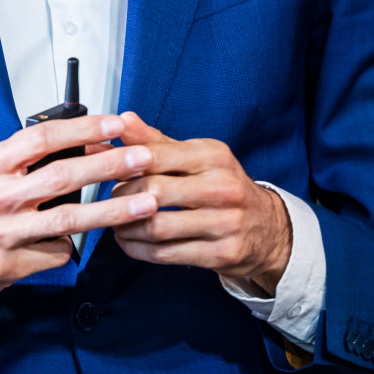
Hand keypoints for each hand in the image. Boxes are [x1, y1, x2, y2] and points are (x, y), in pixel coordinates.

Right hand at [0, 113, 152, 313]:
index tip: (115, 125)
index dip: (82, 129)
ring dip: (112, 210)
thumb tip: (88, 144)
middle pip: (61, 176)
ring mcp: (1, 233)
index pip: (42, 138)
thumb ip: (30, 160)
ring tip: (146, 203)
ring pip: (69, 220)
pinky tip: (83, 240)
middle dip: (108, 166)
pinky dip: (74, 245)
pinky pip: (57, 252)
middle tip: (142, 159)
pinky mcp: (9, 264)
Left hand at [109, 113, 291, 294]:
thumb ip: (156, 141)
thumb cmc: (222, 186)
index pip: (156, 155)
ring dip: (126, 227)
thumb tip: (122, 119)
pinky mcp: (221, 254)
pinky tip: (129, 241)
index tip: (106, 168)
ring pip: (156, 226)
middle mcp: (222, 188)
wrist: (267, 228)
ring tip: (115, 222)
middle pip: (153, 191)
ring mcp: (224, 223)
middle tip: (110, 199)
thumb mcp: (196, 156)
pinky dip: (138, 249)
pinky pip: (166, 254)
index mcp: (213, 156)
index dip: (123, 163)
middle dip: (122, 197)